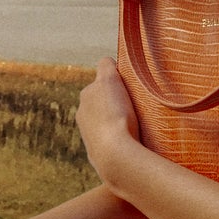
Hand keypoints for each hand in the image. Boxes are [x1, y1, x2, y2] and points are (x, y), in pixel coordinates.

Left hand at [77, 58, 141, 185]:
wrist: (116, 156)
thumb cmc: (115, 116)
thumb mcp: (110, 81)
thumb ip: (106, 66)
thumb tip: (107, 62)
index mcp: (85, 96)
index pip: (102, 81)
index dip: (117, 82)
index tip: (130, 89)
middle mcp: (82, 115)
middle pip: (104, 102)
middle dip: (117, 103)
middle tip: (135, 107)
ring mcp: (89, 137)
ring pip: (108, 122)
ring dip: (119, 122)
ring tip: (136, 126)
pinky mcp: (98, 155)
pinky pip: (112, 141)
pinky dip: (120, 139)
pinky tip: (131, 141)